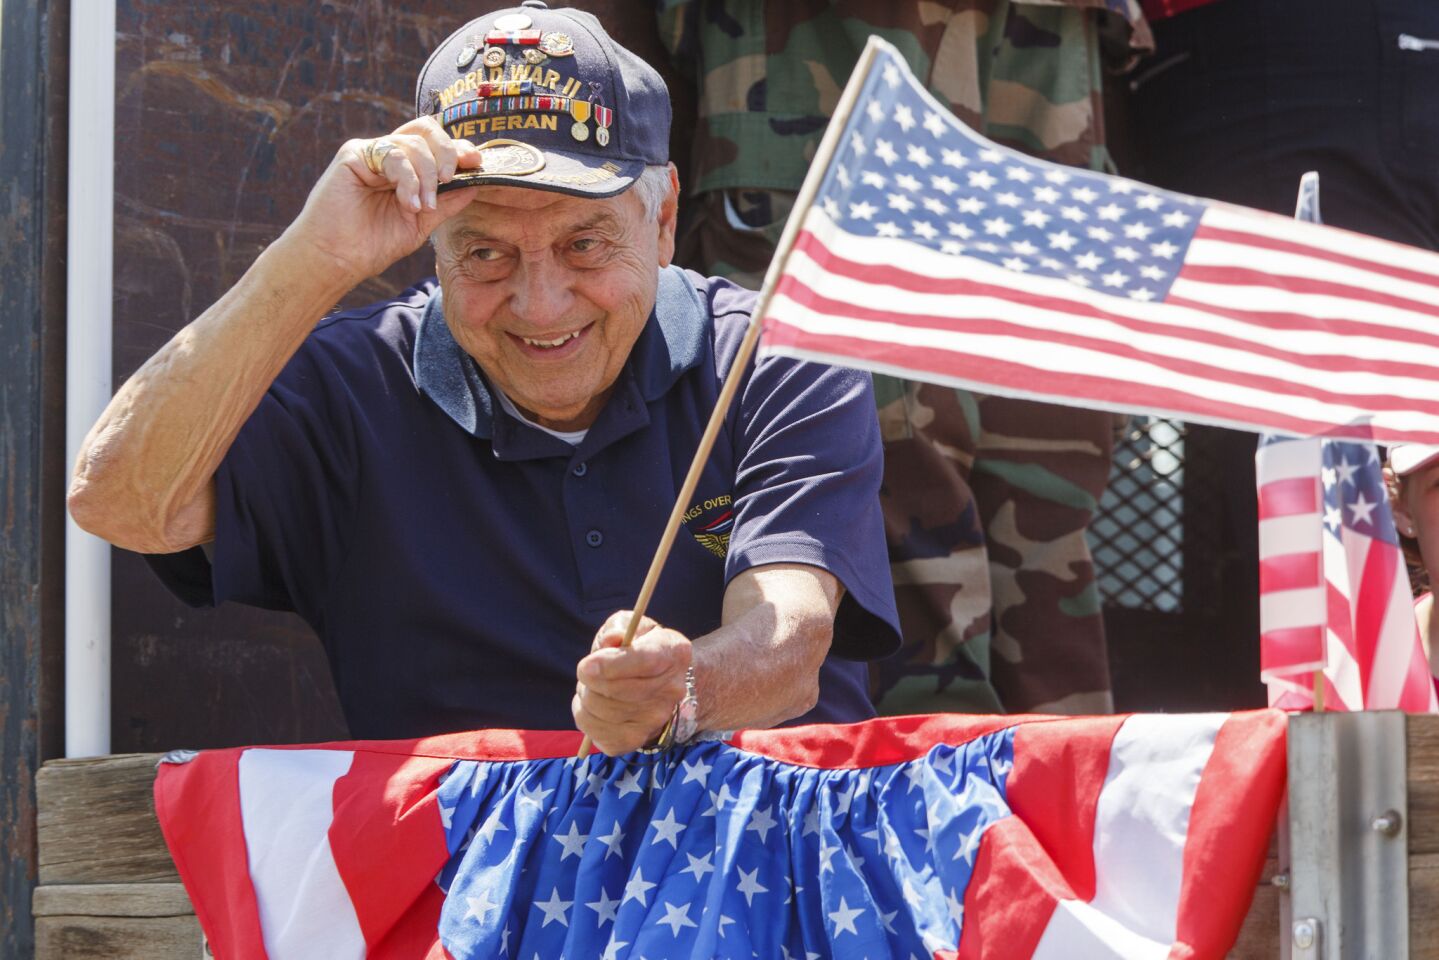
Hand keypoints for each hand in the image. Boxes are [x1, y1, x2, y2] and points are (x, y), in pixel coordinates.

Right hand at [281, 115, 483, 285]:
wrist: (338, 259)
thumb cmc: (374, 243)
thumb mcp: (422, 222)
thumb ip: (447, 202)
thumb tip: (477, 183)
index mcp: (406, 169)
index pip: (436, 145)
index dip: (459, 149)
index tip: (477, 163)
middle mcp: (389, 155)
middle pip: (426, 130)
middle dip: (447, 151)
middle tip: (449, 179)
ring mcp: (371, 152)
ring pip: (413, 144)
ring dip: (426, 176)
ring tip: (422, 207)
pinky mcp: (354, 154)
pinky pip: (392, 154)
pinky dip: (407, 179)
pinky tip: (408, 204)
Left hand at [574, 611, 691, 755]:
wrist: (659, 686)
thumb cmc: (640, 648)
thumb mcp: (633, 626)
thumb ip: (619, 626)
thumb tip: (610, 640)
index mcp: (674, 654)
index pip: (644, 662)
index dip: (610, 665)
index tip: (587, 665)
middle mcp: (670, 691)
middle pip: (614, 690)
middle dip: (589, 677)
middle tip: (589, 669)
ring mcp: (654, 721)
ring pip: (596, 708)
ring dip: (585, 693)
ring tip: (596, 686)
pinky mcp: (632, 741)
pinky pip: (590, 729)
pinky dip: (584, 715)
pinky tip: (596, 706)